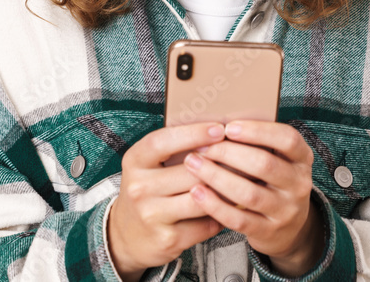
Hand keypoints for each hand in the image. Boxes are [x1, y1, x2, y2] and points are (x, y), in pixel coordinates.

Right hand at [107, 122, 227, 281]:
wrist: (126, 237)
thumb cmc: (147, 192)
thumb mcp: (148, 165)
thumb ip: (173, 148)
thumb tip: (216, 130)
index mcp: (135, 162)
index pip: (163, 142)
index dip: (193, 133)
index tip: (218, 129)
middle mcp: (140, 188)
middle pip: (190, 171)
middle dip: (220, 162)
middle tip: (243, 155)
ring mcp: (152, 215)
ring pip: (202, 198)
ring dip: (225, 190)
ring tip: (242, 179)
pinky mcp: (168, 239)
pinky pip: (206, 224)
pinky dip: (220, 215)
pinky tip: (227, 207)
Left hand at [182, 120, 324, 276]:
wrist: (289, 228)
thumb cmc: (274, 182)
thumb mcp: (279, 160)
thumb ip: (260, 143)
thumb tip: (219, 123)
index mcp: (302, 159)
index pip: (287, 139)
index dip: (258, 131)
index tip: (229, 127)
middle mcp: (299, 184)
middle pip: (264, 165)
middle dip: (229, 153)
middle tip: (203, 147)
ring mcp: (285, 211)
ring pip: (249, 193)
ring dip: (217, 177)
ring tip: (194, 164)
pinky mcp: (268, 231)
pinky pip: (238, 219)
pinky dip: (215, 205)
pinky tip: (198, 192)